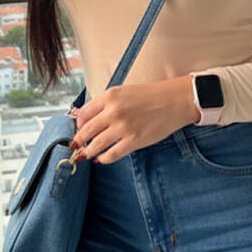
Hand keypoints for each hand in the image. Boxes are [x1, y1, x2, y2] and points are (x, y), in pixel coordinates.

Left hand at [70, 76, 199, 163]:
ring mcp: (123, 127)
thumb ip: (107, 103)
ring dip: (88, 152)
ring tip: (85, 155)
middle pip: (86, 131)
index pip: (83, 113)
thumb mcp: (124, 92)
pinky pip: (112, 154)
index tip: (79, 129)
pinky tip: (102, 158)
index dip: (78, 124)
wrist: (175, 100)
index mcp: (110, 96)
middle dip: (78, 141)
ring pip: (96, 145)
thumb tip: (90, 119)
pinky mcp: (134, 140)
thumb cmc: (151, 95)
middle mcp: (114, 111)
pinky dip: (103, 159)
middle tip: (75, 146)